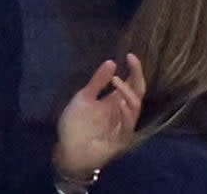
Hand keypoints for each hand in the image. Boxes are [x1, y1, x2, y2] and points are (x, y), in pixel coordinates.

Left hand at [53, 53, 145, 181]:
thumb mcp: (84, 98)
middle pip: (138, 90)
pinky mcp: (122, 137)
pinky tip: (119, 102)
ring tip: (116, 81)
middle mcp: (123, 109)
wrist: (68, 151)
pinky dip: (126, 112)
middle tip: (132, 62)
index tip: (130, 55)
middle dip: (137, 75)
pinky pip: (129, 123)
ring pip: (135, 105)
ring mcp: (124, 123)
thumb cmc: (75, 125)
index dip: (134, 69)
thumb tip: (111, 61)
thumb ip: (97, 81)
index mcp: (115, 99)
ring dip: (128, 91)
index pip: (132, 82)